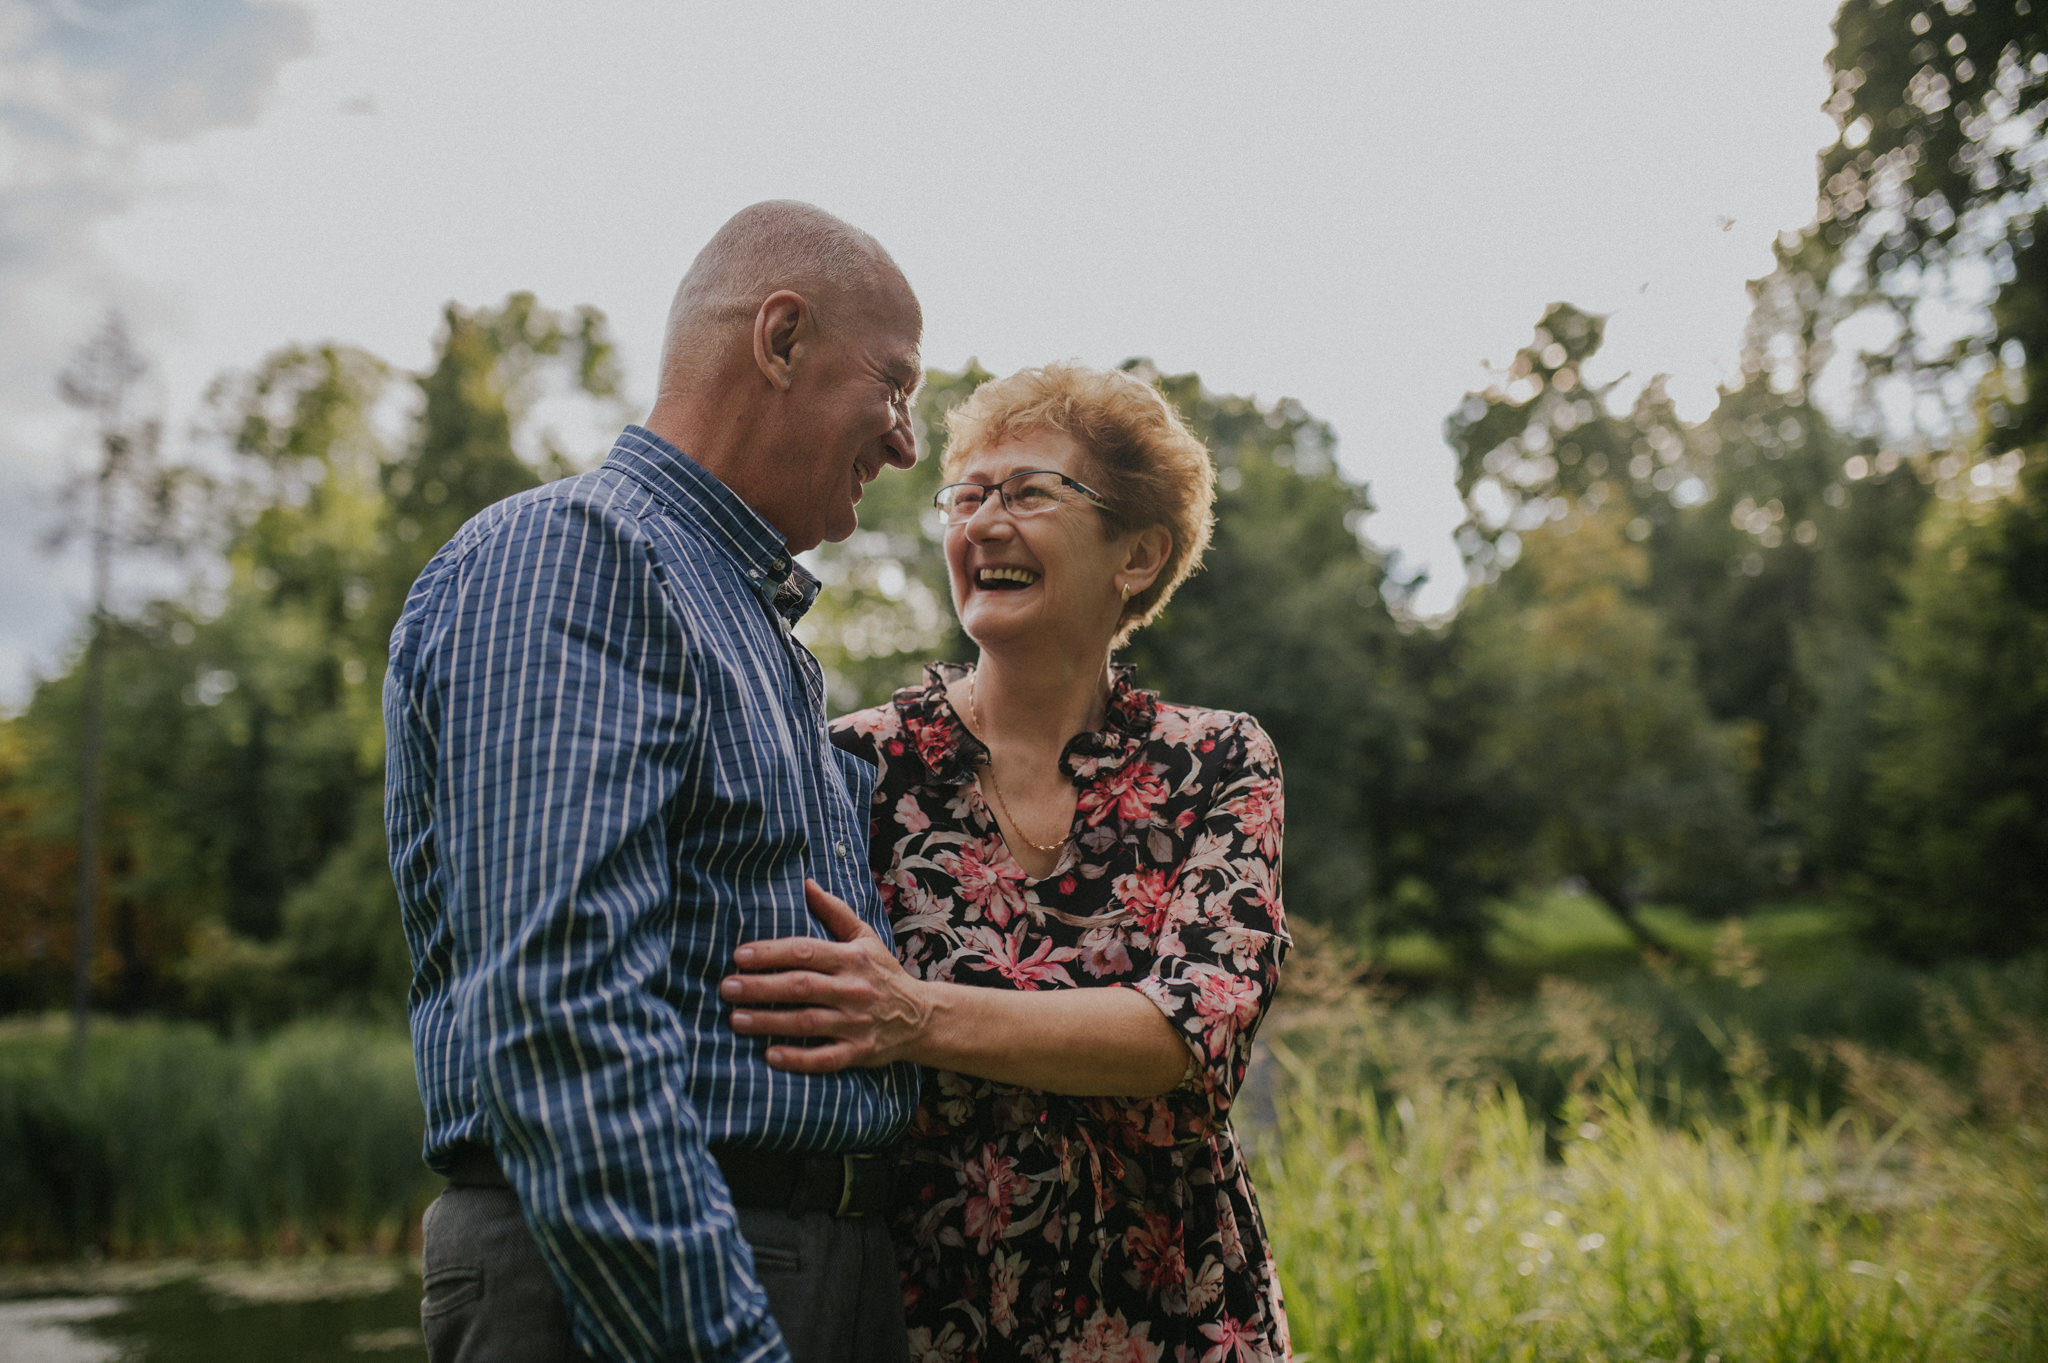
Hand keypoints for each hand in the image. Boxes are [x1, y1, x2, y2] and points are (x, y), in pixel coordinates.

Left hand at [721, 880, 931, 1072]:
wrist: (921, 1018)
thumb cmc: (883, 973)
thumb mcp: (865, 938)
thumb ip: (835, 912)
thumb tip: (806, 884)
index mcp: (852, 959)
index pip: (806, 951)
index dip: (771, 953)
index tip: (739, 956)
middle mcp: (853, 989)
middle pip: (800, 986)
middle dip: (761, 987)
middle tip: (726, 987)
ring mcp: (856, 1023)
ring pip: (807, 1022)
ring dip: (769, 1021)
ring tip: (736, 1019)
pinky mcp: (859, 1052)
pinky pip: (825, 1058)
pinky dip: (798, 1059)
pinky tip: (770, 1056)